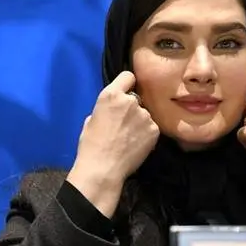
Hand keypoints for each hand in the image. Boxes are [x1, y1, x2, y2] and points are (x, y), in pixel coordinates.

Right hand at [67, 71, 159, 216]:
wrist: (103, 168)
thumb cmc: (91, 145)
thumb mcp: (91, 119)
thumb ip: (106, 109)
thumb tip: (113, 110)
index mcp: (111, 95)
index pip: (128, 76)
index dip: (127, 84)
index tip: (125, 93)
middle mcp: (130, 101)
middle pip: (136, 98)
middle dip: (132, 108)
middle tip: (125, 124)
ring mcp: (144, 115)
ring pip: (145, 114)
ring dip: (140, 122)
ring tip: (130, 138)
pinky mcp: (154, 129)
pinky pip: (151, 127)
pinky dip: (146, 134)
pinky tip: (137, 144)